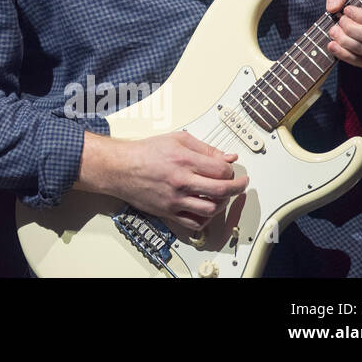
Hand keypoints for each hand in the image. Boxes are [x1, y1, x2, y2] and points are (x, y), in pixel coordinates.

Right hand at [77, 131, 248, 231]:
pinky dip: (205, 219)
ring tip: (221, 196)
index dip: (231, 170)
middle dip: (237, 188)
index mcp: (184, 159)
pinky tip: (206, 209)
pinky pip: (194, 222)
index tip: (231, 170)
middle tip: (241, 185)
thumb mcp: (176, 139)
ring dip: (222, 203)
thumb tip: (227, 156)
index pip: (222, 169)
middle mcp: (181, 180)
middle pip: (221, 190)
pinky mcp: (168, 212)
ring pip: (211, 209)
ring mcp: (175, 198)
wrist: (120, 168)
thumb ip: (204, 148)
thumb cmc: (145, 152)